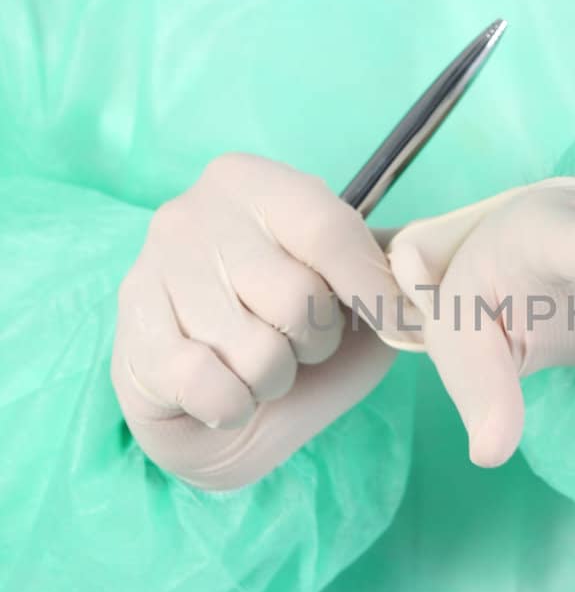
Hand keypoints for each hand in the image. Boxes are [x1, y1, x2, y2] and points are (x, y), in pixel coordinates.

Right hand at [111, 152, 408, 488]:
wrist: (207, 408)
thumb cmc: (285, 336)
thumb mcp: (348, 293)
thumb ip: (386, 275)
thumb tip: (426, 278)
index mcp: (252, 183)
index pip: (330, 231)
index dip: (374, 289)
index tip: (402, 325)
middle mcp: (192, 214)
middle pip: (298, 297)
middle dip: (315, 343)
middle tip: (296, 344)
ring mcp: (152, 274)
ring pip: (257, 352)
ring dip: (273, 380)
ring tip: (257, 366)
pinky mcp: (132, 341)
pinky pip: (215, 390)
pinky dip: (234, 407)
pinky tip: (221, 391)